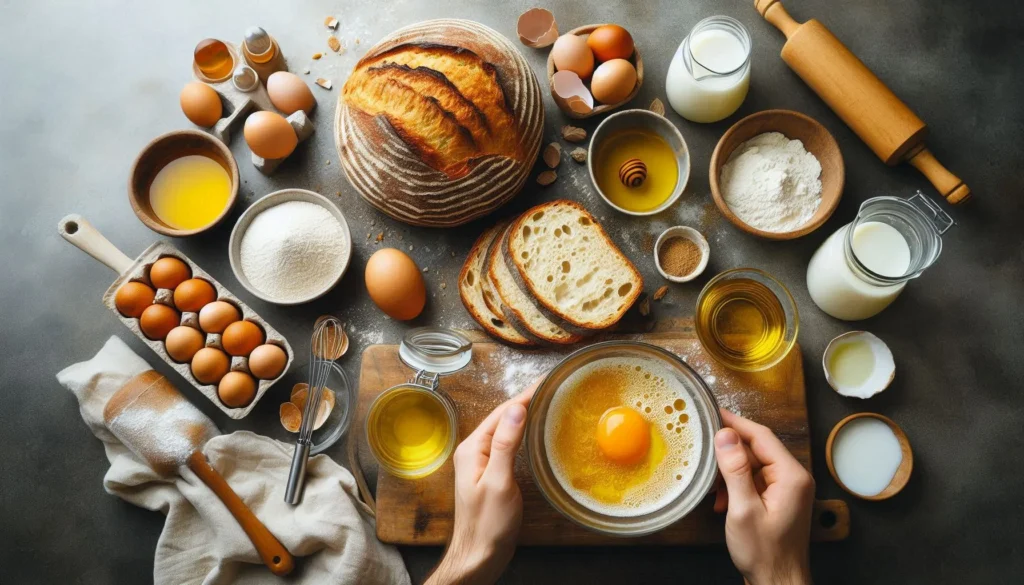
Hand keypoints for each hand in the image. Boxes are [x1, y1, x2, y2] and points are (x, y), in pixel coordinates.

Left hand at [425, 380, 538, 584]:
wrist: (479, 556)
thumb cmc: (488, 524)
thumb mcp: (498, 482)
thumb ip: (505, 444)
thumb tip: (516, 408)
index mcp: (472, 448)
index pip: (501, 412)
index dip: (524, 395)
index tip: (545, 382)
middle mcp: (474, 450)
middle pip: (503, 418)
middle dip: (526, 400)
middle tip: (552, 388)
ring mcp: (481, 462)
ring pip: (506, 430)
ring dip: (525, 415)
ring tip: (547, 402)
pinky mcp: (491, 473)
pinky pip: (508, 444)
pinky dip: (523, 433)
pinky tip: (535, 432)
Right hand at [715, 409, 814, 584]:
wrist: (778, 583)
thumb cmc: (764, 553)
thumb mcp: (743, 509)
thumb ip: (735, 470)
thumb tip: (725, 435)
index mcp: (791, 476)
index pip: (761, 436)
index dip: (735, 423)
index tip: (712, 412)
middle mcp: (794, 478)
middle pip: (758, 449)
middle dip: (730, 453)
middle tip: (703, 450)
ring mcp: (788, 490)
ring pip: (754, 466)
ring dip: (731, 474)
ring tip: (713, 488)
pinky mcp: (779, 501)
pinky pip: (755, 481)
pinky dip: (737, 487)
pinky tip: (723, 501)